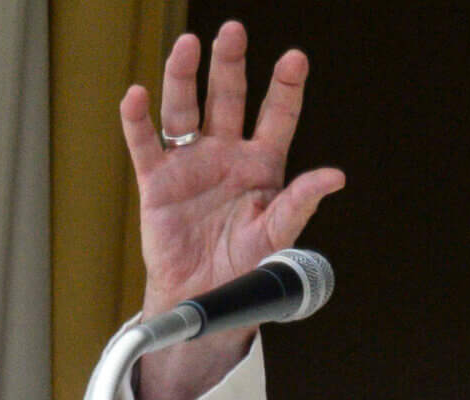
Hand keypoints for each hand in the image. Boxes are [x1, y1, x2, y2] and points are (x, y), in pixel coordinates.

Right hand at [119, 22, 344, 399]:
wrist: (203, 298)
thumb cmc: (244, 268)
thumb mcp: (277, 236)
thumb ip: (299, 204)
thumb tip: (333, 177)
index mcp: (262, 165)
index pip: (277, 115)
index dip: (285, 87)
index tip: (294, 59)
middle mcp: (226, 154)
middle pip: (227, 98)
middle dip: (230, 64)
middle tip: (232, 32)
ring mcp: (190, 163)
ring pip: (184, 110)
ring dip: (183, 77)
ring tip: (186, 47)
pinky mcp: (157, 181)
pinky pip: (145, 144)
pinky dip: (138, 120)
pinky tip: (136, 96)